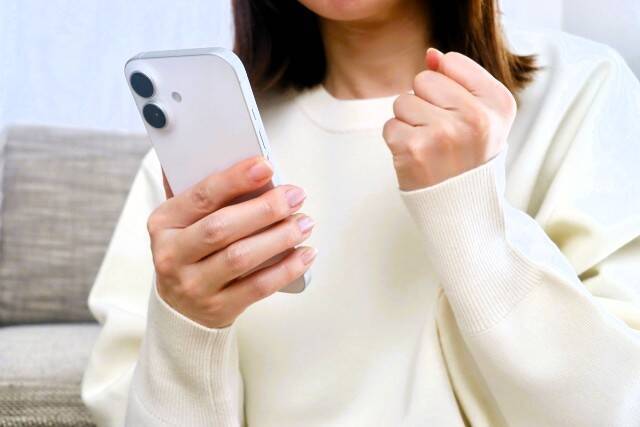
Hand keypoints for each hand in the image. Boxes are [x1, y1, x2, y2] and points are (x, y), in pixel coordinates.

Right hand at [148, 155, 316, 327]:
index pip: (200, 196)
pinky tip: (305, 253)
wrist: (180, 309)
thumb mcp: (183, 221)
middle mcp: (172, 255)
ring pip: (241, 258)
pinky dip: (287, 268)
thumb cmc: (190, 251)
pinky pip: (258, 287)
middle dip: (265, 209)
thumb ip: (199, 190)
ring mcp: (194, 285)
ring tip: (304, 222)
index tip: (265, 165)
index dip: (235, 179)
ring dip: (280, 237)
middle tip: (295, 195)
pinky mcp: (218, 308)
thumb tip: (222, 149)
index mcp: (163, 223)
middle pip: (222, 228)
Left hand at [383, 48, 516, 190]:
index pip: (452, 62)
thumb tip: (430, 54)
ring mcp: (444, 134)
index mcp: (499, 103)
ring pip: (403, 102)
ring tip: (429, 147)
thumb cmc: (469, 158)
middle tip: (442, 135)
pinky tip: (417, 158)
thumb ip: (459, 78)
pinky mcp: (414, 150)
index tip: (459, 114)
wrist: (463, 209)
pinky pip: (390, 126)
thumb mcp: (481, 115)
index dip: (447, 87)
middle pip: (424, 80)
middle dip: (425, 104)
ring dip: (409, 124)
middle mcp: (475, 117)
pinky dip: (397, 142)